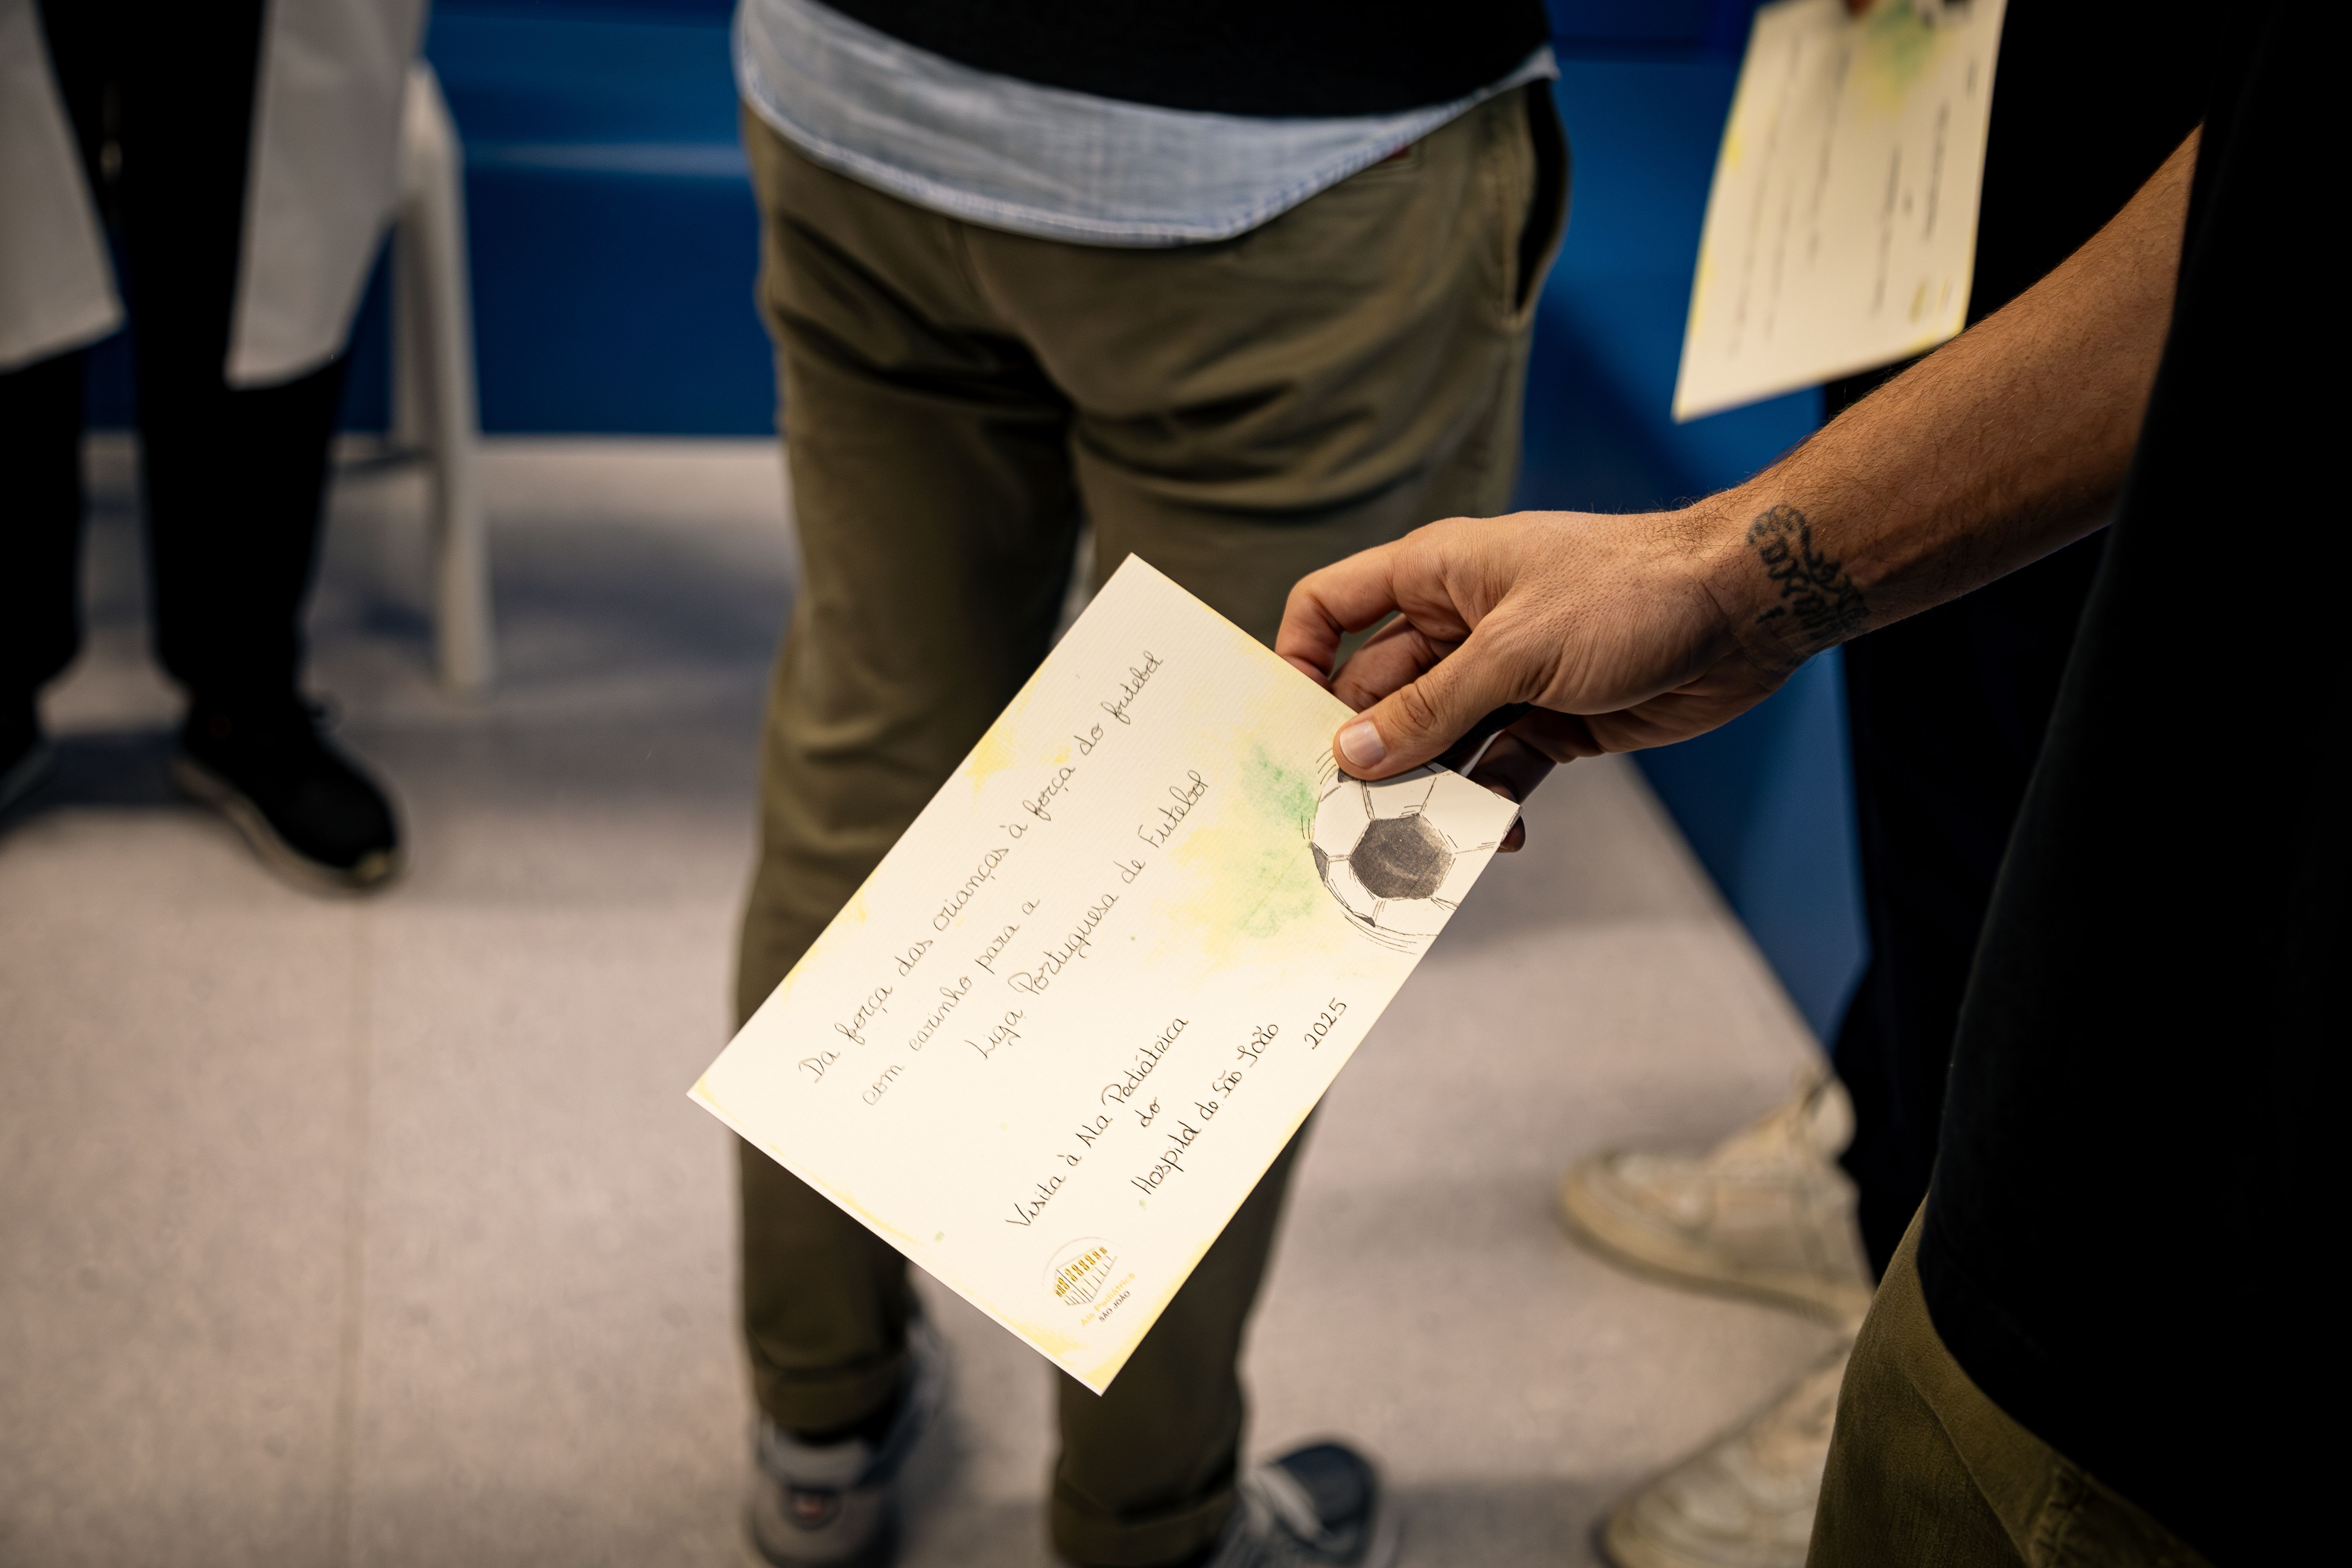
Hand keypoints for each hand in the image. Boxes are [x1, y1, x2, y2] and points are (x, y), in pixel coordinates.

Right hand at [1276, 504, 1787, 824]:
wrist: (1744, 608)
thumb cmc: (1631, 592)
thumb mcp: (1515, 650)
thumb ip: (1430, 707)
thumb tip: (1351, 752)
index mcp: (1436, 576)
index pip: (1333, 607)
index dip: (1299, 658)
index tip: (1286, 723)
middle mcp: (1460, 627)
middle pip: (1378, 694)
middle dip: (1365, 751)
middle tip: (1350, 810)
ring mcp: (1502, 678)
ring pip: (1435, 744)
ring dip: (1427, 792)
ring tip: (1419, 839)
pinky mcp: (1547, 723)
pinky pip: (1492, 772)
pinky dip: (1486, 808)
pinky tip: (1492, 839)